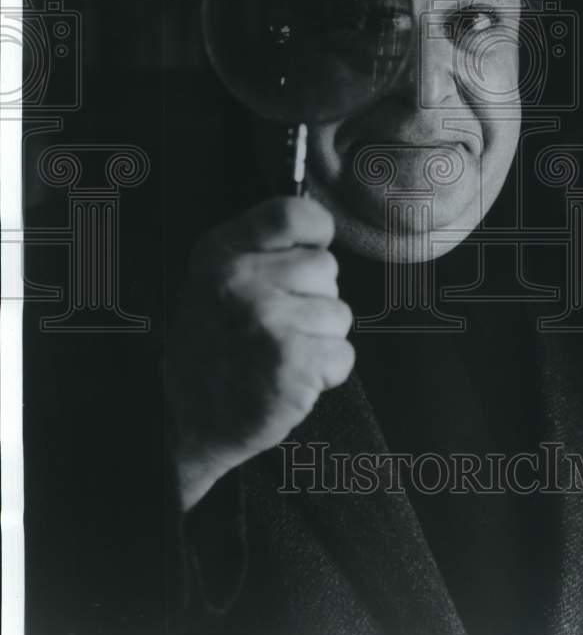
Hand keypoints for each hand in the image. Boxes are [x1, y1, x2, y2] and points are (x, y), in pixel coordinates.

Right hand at [166, 196, 354, 510]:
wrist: (187, 421)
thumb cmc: (214, 348)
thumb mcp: (216, 279)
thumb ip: (263, 249)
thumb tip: (322, 234)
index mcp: (221, 251)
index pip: (291, 213)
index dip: (315, 231)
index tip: (312, 249)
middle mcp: (241, 279)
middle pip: (327, 267)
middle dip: (315, 298)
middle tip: (277, 325)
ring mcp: (266, 319)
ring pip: (339, 314)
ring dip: (320, 338)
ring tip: (280, 353)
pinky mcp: (291, 361)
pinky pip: (343, 355)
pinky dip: (326, 373)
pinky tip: (290, 377)